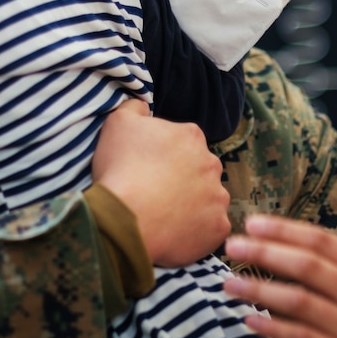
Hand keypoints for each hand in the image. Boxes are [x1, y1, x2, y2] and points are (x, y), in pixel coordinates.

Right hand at [91, 100, 229, 266]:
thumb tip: (144, 106)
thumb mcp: (118, 122)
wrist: (126, 220)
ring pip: (208, 198)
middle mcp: (212, 164)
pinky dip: (197, 230)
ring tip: (164, 215)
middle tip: (155, 191)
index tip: (148, 166)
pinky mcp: (218, 227)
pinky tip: (174, 231)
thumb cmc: (121, 169)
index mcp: (191, 136)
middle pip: (199, 169)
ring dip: (192, 204)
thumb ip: (135, 107)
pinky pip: (211, 227)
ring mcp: (218, 197)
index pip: (183, 141)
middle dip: (182, 178)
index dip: (165, 154)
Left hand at [223, 215, 336, 337]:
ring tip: (229, 284)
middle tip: (232, 246)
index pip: (321, 240)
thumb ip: (332, 260)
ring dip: (258, 290)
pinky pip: (299, 336)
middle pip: (307, 265)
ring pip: (299, 301)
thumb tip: (274, 235)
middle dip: (264, 252)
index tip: (251, 224)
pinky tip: (250, 318)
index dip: (283, 229)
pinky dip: (272, 326)